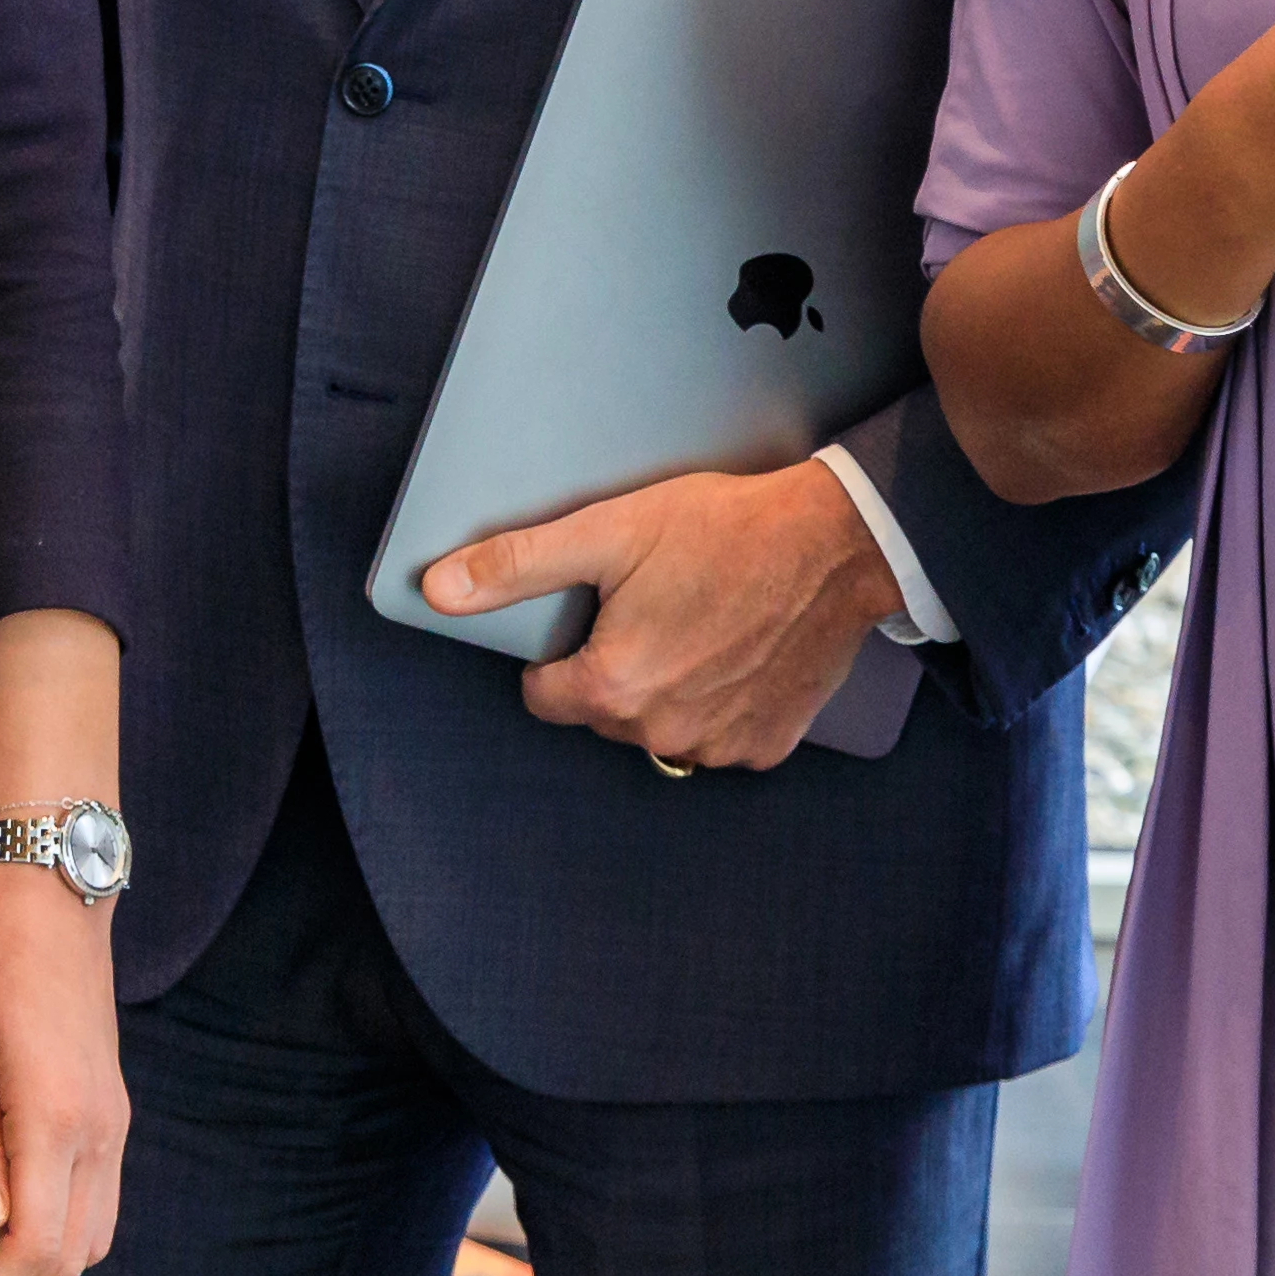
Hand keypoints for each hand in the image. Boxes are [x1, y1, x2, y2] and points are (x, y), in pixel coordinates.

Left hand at [0, 863, 129, 1275]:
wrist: (49, 903)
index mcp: (55, 1118)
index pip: (35, 1244)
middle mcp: (99, 1131)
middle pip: (70, 1257)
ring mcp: (114, 1124)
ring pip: (94, 1238)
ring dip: (37, 1268)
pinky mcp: (113, 1114)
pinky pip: (99, 1204)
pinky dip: (59, 1236)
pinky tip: (10, 1219)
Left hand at [422, 459, 898, 771]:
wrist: (836, 542)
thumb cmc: (726, 530)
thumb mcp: (609, 531)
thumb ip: (517, 566)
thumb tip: (439, 589)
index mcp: (615, 686)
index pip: (544, 695)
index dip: (559, 652)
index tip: (596, 614)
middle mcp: (663, 732)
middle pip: (604, 712)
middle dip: (615, 667)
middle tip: (654, 605)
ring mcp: (719, 745)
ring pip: (660, 728)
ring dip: (668, 689)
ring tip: (699, 623)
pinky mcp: (766, 745)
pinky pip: (718, 737)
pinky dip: (720, 704)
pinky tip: (737, 651)